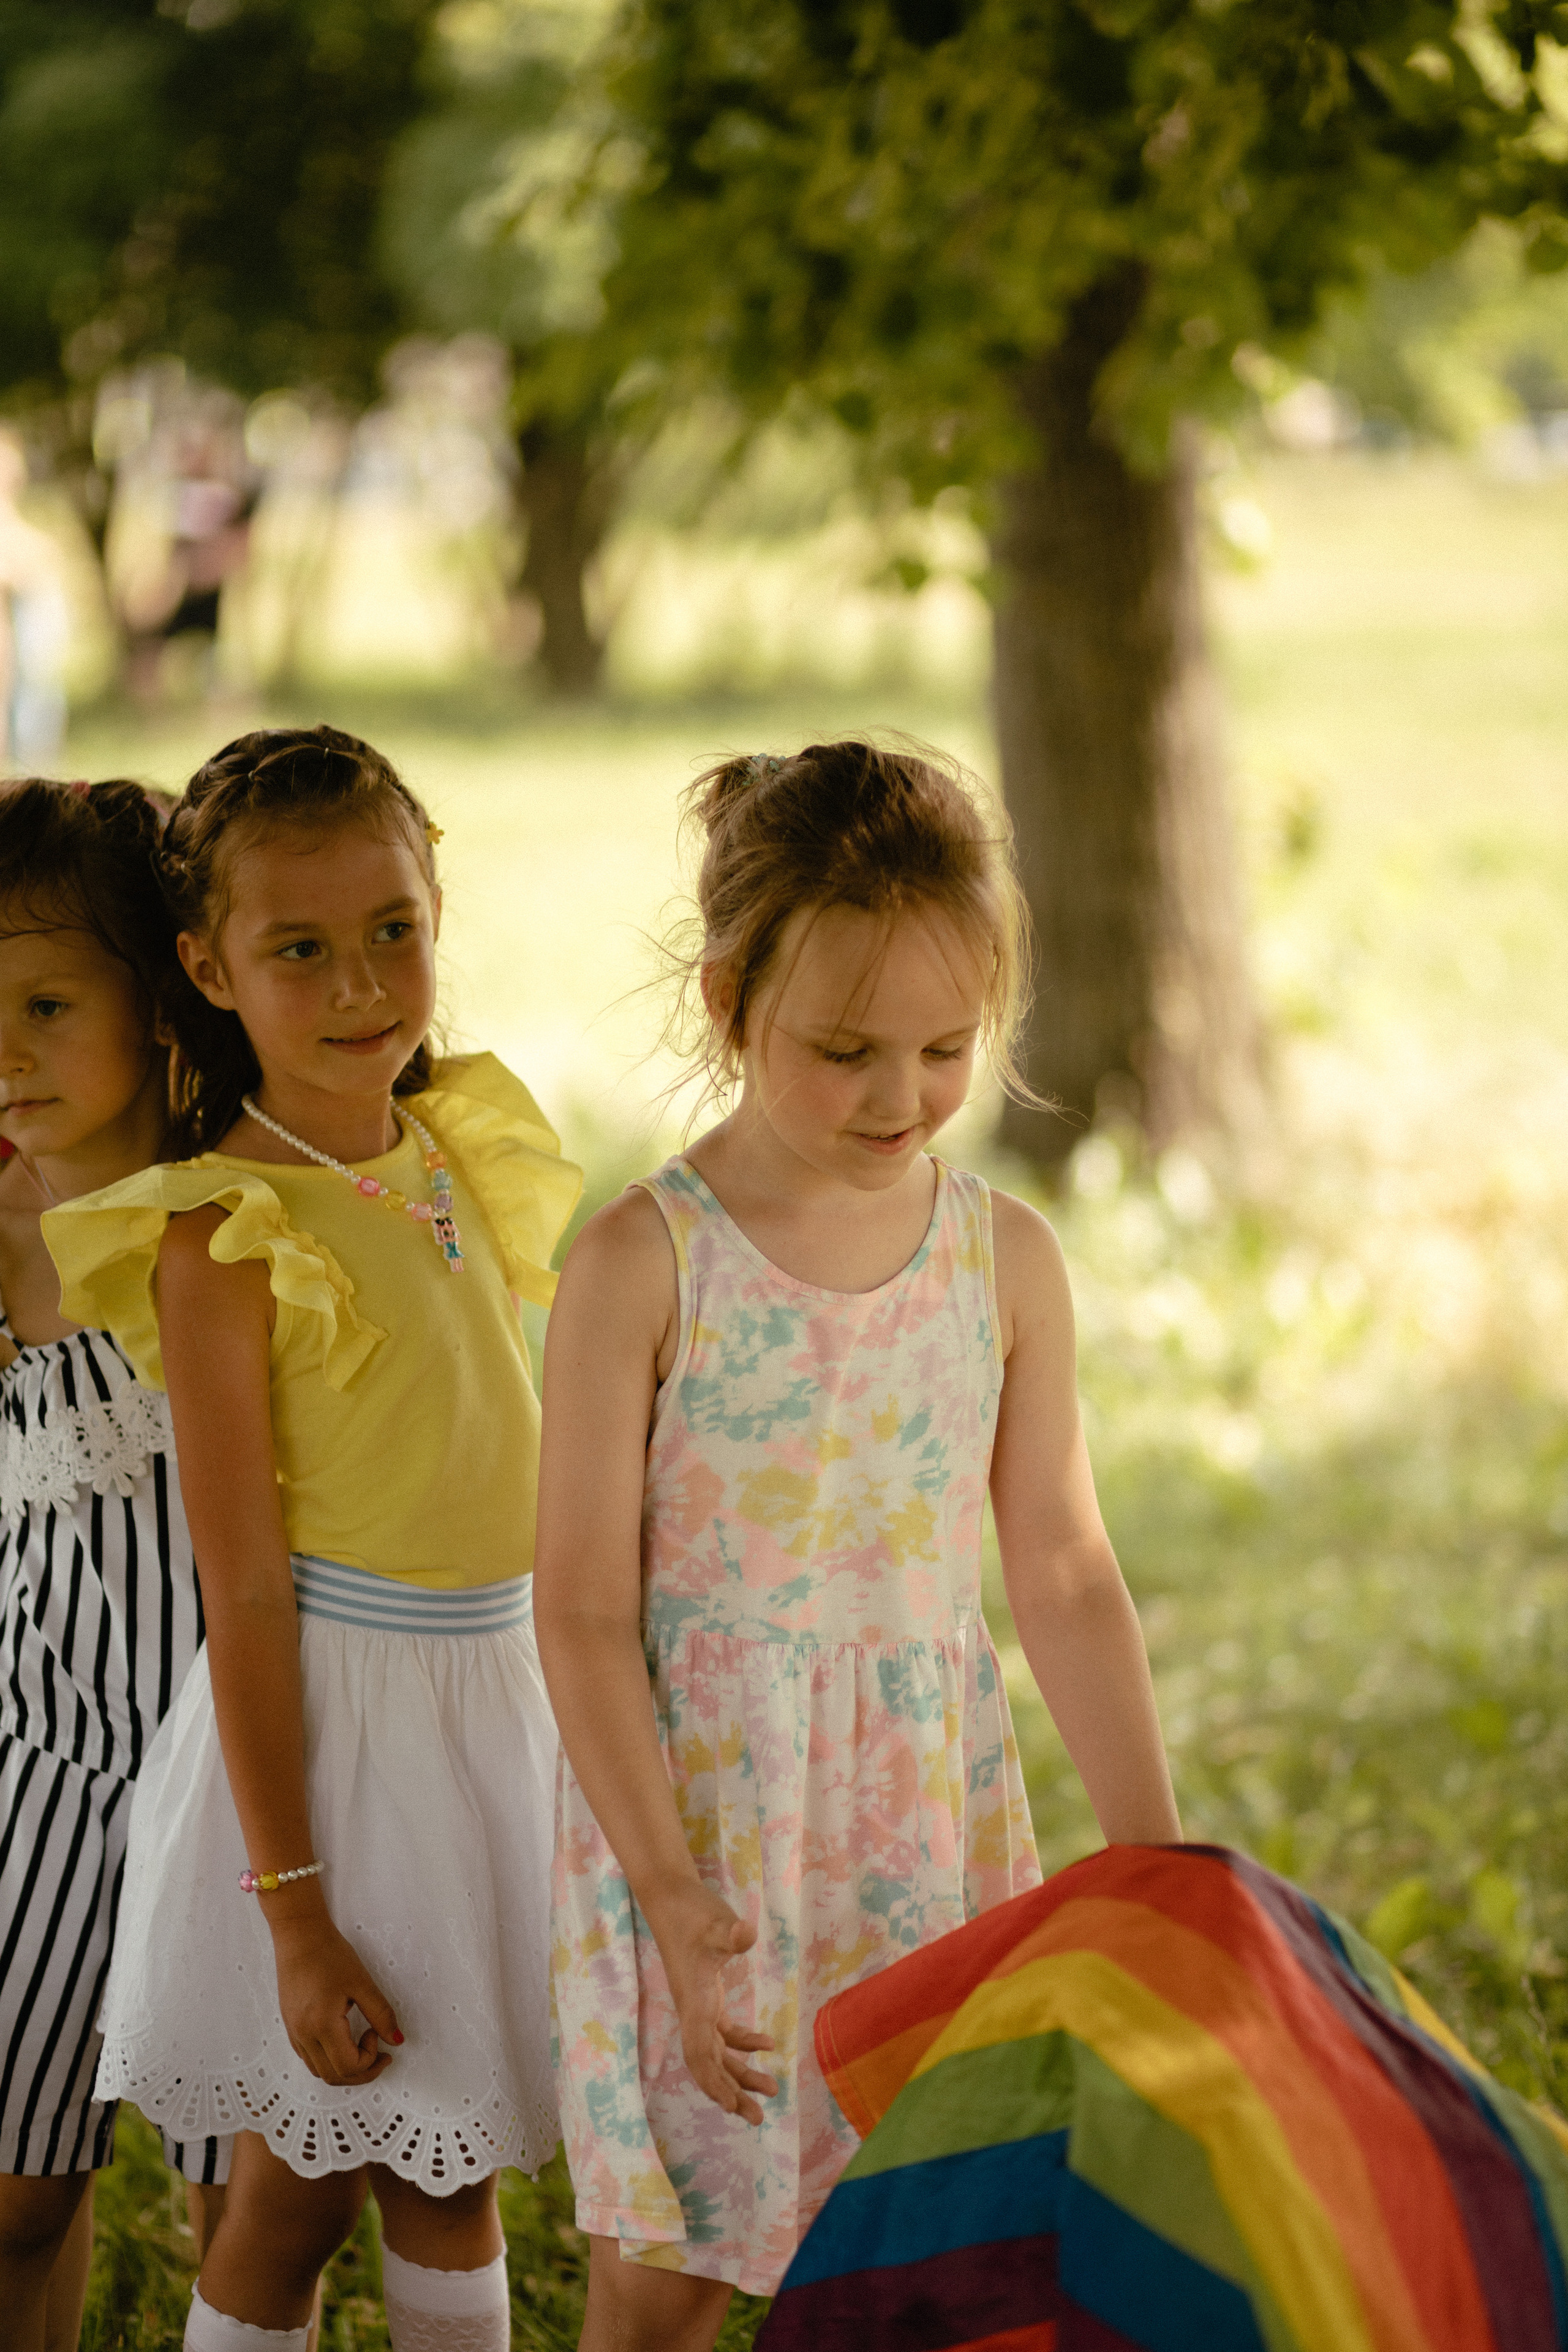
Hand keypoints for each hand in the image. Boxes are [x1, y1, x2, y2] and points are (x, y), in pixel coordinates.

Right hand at [269, 1908, 402, 2086]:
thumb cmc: (329, 1954)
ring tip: (363, 2048)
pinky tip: (343, 2042)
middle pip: (333, 2076)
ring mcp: (294, 2033)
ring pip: (320, 2071)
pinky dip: (329, 2060)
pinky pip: (309, 2059)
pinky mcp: (291, 2028)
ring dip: (345, 2069)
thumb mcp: (361, 1982)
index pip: (348, 2066)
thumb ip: (381, 2014)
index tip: (377, 2034)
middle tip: (381, 2055)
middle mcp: (303, 2035)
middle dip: (362, 2072)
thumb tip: (397, 2040)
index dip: (370, 2058)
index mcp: (321, 2025)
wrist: (299, 1936)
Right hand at [647, 1882, 778, 2125]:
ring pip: (717, 2053)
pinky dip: (742, 2044)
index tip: (730, 2106)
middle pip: (710, 2064)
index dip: (713, 2081)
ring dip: (740, 2074)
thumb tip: (746, 1934)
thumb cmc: (692, 1910)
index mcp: (694, 2001)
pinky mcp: (707, 1996)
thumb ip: (729, 1932)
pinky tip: (766, 2045)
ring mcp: (699, 2005)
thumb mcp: (716, 1921)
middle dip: (732, 2092)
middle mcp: (694, 2011)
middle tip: (758, 2118)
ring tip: (770, 2091)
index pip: (700, 2053)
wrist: (671, 1897)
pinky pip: (722, 2033)